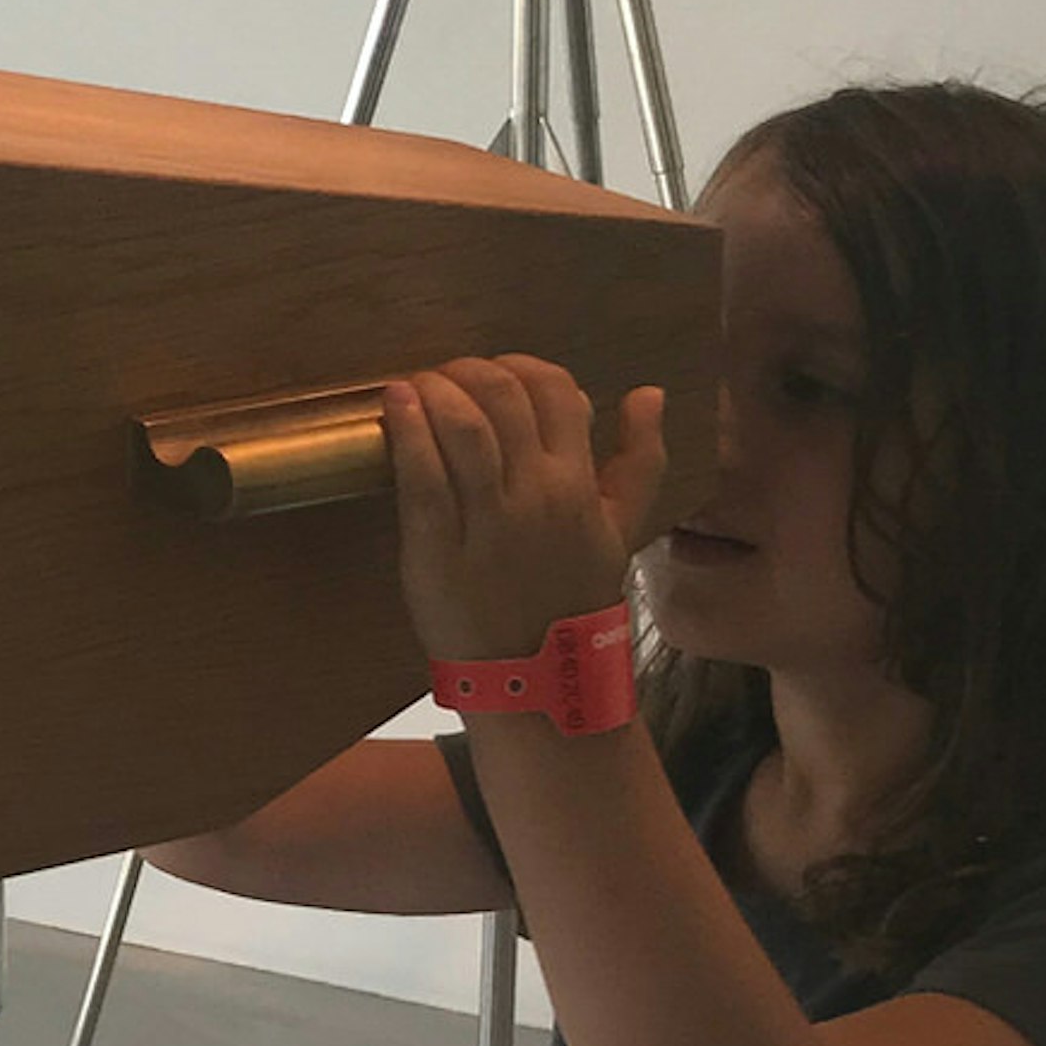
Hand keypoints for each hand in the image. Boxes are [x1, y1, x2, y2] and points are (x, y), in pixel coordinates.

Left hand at [382, 357, 668, 664]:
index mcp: (579, 484)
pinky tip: (396, 405)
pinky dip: (407, 431)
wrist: (535, 679)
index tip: (494, 373)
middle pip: (503, 398)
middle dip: (468, 371)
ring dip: (436, 390)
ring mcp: (487, 524)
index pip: (554, 389)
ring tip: (416, 385)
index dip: (519, 366)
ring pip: (464, 429)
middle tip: (445, 376)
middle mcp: (537, 496)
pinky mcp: (436, 550)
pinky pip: (421, 478)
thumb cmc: (570, 596)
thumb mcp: (620, 528)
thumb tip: (649, 393)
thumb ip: (641, 458)